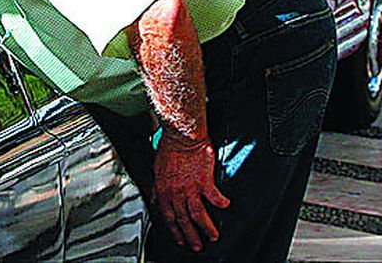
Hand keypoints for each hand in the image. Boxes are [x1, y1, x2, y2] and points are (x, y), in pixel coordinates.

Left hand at [152, 134, 229, 251]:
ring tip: (213, 236)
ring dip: (206, 228)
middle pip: (183, 220)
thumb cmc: (170, 149)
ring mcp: (190, 188)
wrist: (182, 135)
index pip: (168, 217)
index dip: (174, 231)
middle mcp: (176, 193)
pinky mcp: (204, 180)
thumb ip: (157, 187)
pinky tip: (226, 206)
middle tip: (196, 246)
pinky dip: (220, 203)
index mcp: (164, 191)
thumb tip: (155, 198)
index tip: (180, 239)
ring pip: (198, 214)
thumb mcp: (157, 170)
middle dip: (190, 236)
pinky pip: (214, 196)